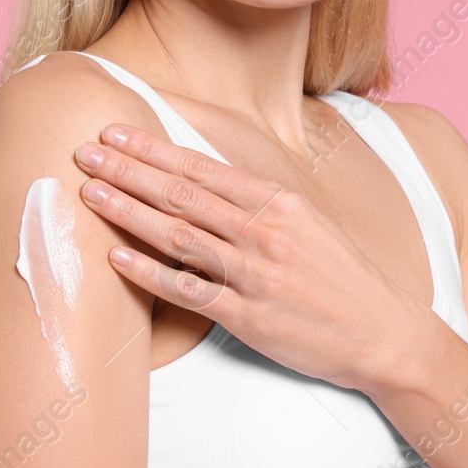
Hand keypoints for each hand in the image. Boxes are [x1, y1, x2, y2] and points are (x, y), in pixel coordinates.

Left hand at [72, 122, 431, 392]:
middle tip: (84, 153)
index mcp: (281, 203)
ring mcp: (255, 275)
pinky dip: (150, 271)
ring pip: (178, 235)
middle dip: (128, 171)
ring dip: (128, 212)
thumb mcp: (312, 224)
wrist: (384, 334)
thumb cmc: (345, 279)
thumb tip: (208, 184)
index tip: (116, 133)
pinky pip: (188, 291)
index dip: (154, 149)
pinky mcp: (248, 317)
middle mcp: (265, 232)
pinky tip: (118, 257)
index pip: (204, 168)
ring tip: (90, 194)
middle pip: (182, 194)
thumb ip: (262, 205)